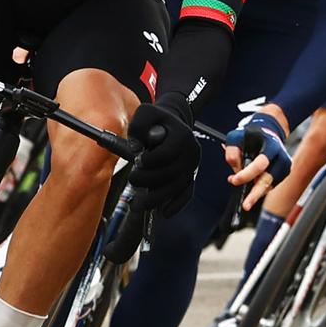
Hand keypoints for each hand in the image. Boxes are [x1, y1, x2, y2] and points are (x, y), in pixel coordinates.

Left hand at [130, 99, 199, 216]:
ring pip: (176, 188)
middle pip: (170, 174)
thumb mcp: (145, 113)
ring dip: (156, 199)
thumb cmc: (157, 120)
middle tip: (132, 180)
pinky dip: (176, 205)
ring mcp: (192, 166)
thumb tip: (136, 148)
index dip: (150, 161)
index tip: (138, 162)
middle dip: (148, 180)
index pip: (166, 154)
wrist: (173, 123)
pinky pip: (187, 194)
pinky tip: (163, 213)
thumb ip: (138, 126)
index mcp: (182, 135)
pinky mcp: (191, 176)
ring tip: (138, 205)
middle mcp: (191, 152)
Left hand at [223, 106, 289, 208]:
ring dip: (253, 190)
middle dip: (255, 194)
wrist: (268, 132)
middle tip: (245, 205)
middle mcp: (281, 157)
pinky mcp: (283, 174)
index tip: (235, 180)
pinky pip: (269, 186)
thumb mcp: (236, 137)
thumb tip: (236, 170)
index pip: (260, 163)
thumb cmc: (251, 135)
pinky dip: (258, 188)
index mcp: (271, 145)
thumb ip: (232, 152)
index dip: (247, 174)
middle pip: (268, 179)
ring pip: (268, 185)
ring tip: (238, 183)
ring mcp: (284, 166)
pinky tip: (249, 182)